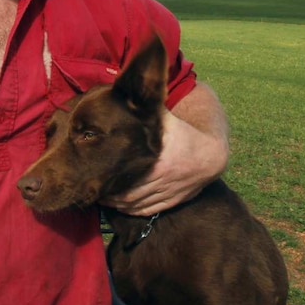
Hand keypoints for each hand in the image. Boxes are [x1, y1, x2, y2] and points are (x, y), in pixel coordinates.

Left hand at [102, 109, 227, 216]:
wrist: (211, 156)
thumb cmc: (185, 135)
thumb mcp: (167, 120)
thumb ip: (149, 111)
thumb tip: (129, 93)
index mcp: (160, 162)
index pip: (129, 177)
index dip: (110, 180)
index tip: (95, 176)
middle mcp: (162, 180)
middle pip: (128, 194)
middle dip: (109, 195)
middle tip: (93, 189)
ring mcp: (166, 193)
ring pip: (135, 205)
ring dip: (117, 204)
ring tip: (102, 198)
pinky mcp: (170, 202)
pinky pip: (146, 211)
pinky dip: (131, 210)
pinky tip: (119, 206)